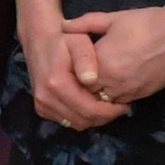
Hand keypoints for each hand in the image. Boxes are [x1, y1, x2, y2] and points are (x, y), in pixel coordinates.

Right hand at [17, 0, 127, 131]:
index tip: (125, 106)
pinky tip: (90, 104)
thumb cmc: (64, 40)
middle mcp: (46, 98)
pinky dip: (81, 117)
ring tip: (106, 106)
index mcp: (56, 83)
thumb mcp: (78, 42)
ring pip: (75, 124)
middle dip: (104, 117)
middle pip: (83, 120)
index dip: (109, 112)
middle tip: (119, 108)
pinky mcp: (41, 108)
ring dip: (93, 119)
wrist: (39, 41)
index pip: (88, 110)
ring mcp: (42, 105)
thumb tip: (91, 80)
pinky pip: (67, 121)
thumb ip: (86, 58)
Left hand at [67, 0, 164, 108]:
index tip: (71, 66)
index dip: (72, 74)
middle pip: (88, 95)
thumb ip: (86, 24)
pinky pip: (122, 104)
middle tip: (81, 78)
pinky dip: (115, 99)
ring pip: (104, 104)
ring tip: (97, 84)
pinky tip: (115, 87)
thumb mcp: (112, 19)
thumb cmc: (146, 22)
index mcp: (102, 63)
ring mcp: (130, 91)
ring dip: (99, 96)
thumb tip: (64, 25)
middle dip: (83, 88)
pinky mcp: (144, 95)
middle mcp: (113, 82)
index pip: (76, 78)